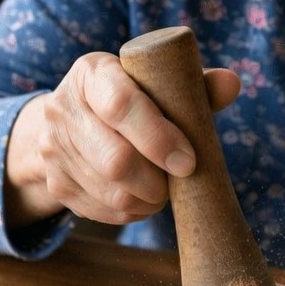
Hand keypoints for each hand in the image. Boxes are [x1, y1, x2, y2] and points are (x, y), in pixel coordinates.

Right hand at [5, 52, 240, 226]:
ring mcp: (53, 149)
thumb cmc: (130, 98)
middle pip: (116, 160)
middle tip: (180, 178)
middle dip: (157, 180)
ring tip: (163, 188)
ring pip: (111, 192)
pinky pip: (101, 211)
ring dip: (148, 199)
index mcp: (92, 73)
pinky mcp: (55, 183)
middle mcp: (62, 108)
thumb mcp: (154, 82)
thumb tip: (232, 84)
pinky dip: (131, 212)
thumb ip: (193, 84)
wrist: (71, 119)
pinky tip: (142, 199)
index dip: (159, 138)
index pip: (121, 106)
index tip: (188, 161)